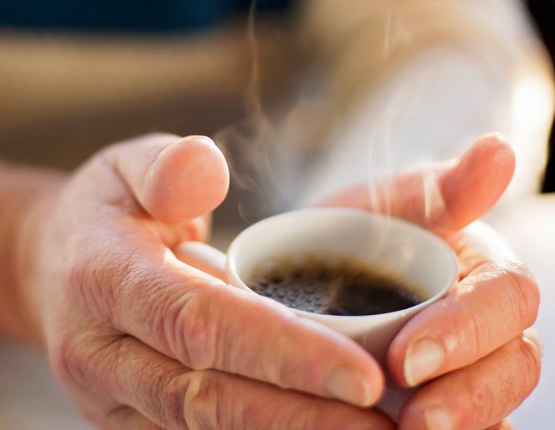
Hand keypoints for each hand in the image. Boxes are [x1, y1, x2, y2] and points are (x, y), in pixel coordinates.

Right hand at [0, 133, 393, 428]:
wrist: (51, 268)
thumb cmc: (105, 213)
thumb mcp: (127, 167)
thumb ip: (167, 167)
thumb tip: (207, 170)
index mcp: (100, 278)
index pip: (197, 322)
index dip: (280, 352)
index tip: (363, 377)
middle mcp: (96, 353)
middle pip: (205, 397)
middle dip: (300, 419)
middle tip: (386, 427)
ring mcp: (107, 399)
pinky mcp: (125, 423)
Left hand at [322, 134, 540, 429]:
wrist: (303, 274)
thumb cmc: (348, 234)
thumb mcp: (376, 208)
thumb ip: (432, 191)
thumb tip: (500, 150)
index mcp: (483, 270)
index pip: (506, 298)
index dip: (467, 331)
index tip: (408, 359)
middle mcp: (487, 324)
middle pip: (512, 365)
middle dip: (468, 398)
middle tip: (414, 424)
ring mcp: (469, 368)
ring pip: (493, 405)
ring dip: (461, 424)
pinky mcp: (440, 399)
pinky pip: (462, 422)